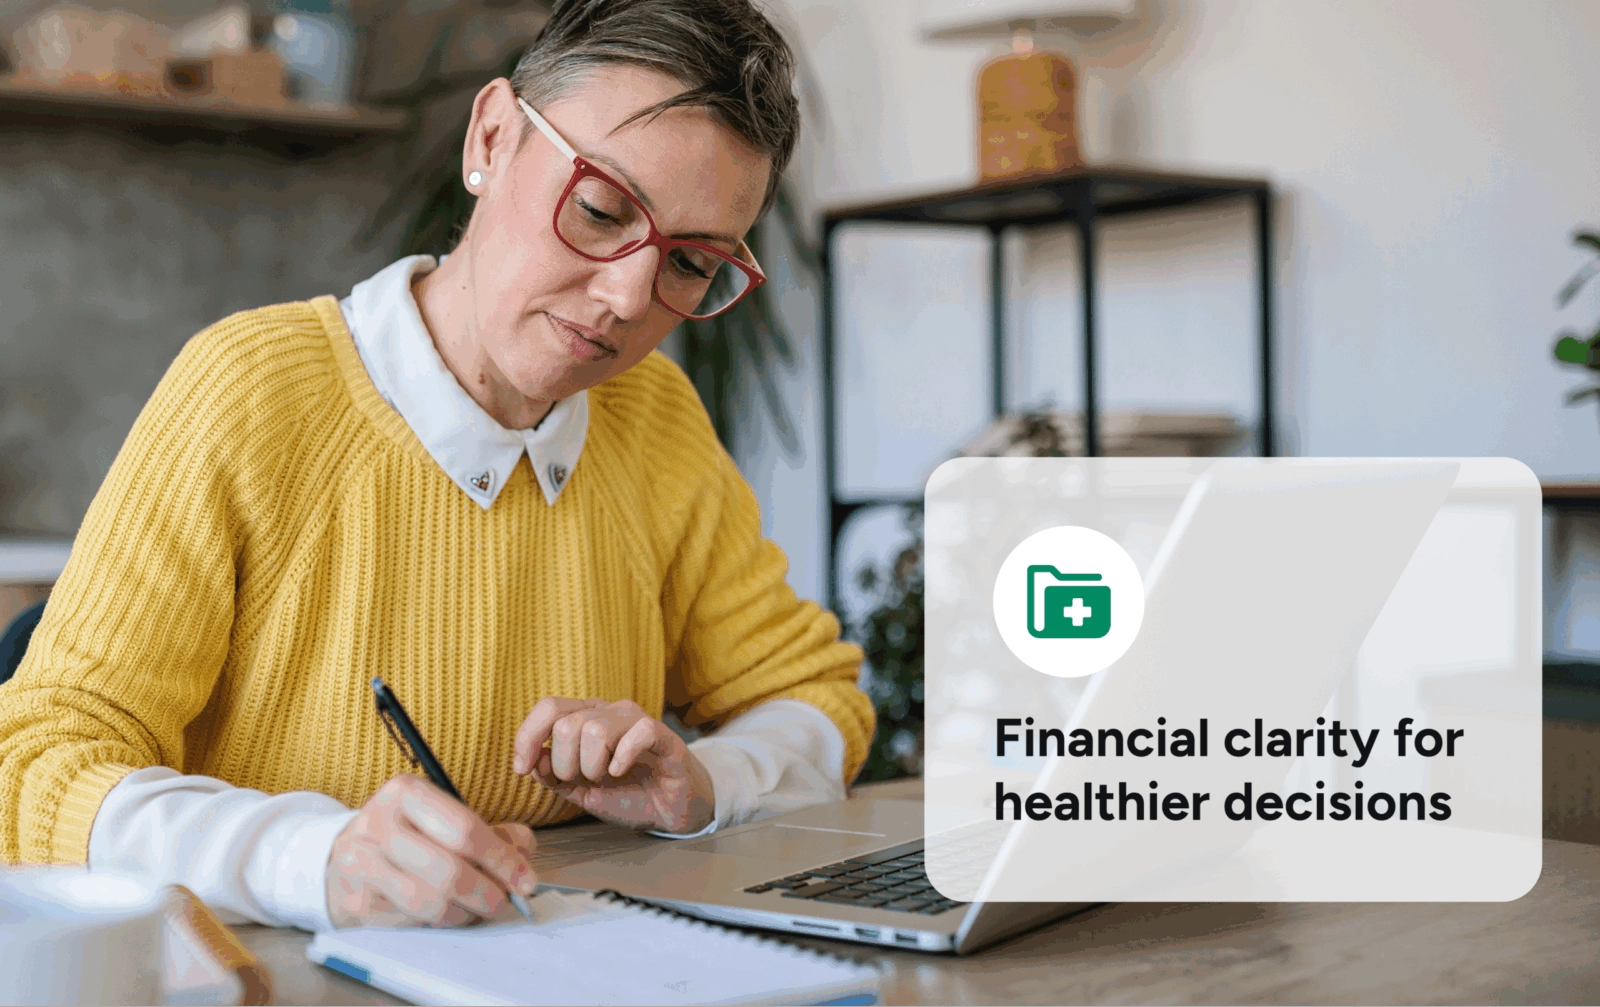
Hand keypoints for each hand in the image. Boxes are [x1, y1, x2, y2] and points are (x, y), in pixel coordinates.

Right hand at [326, 774, 538, 927]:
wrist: (344, 859)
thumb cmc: (407, 837)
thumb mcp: (443, 820)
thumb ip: (490, 833)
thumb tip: (523, 853)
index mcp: (407, 793)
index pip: (464, 830)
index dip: (502, 860)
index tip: (525, 881)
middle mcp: (379, 824)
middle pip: (449, 870)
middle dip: (488, 893)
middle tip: (504, 902)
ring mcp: (362, 863)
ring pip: (430, 902)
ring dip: (465, 913)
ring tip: (476, 909)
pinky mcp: (357, 899)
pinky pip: (412, 920)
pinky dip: (440, 922)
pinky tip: (448, 912)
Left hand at [512, 698, 714, 833]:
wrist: (670, 809)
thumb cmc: (627, 794)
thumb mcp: (580, 790)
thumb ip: (554, 775)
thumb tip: (533, 760)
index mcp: (586, 718)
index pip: (548, 708)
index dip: (527, 737)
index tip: (522, 768)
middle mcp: (609, 712)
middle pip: (566, 724)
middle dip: (566, 764)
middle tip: (583, 781)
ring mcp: (636, 720)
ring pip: (595, 729)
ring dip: (592, 766)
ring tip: (606, 778)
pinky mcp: (662, 735)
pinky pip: (636, 733)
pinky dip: (621, 759)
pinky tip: (621, 772)